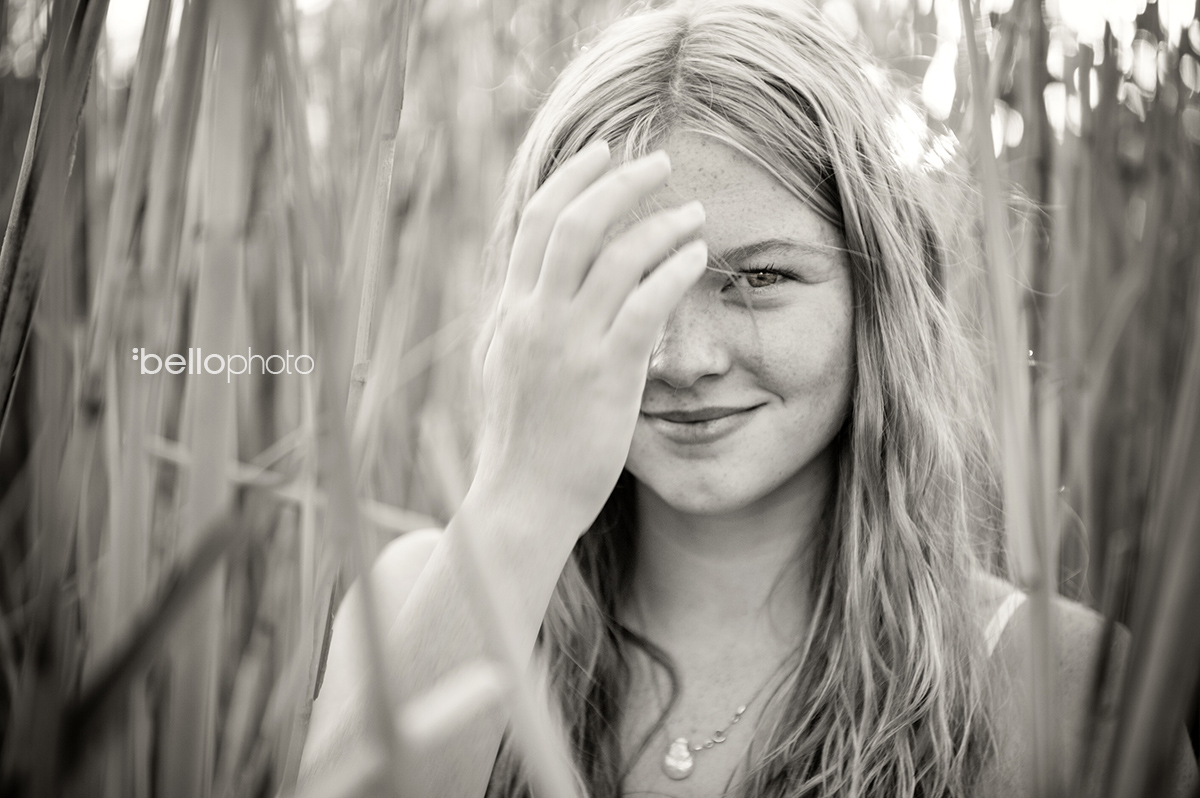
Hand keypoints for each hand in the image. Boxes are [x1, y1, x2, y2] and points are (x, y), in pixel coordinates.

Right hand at [472, 142, 707, 537]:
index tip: (602, 154)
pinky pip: (648, 303)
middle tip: (659, 163)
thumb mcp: (507, 369)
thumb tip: (538, 289)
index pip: (536, 223)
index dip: (571, 179)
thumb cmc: (523, 443)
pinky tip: (698, 257)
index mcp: (511, 312)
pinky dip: (676, 269)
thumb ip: (523, 323)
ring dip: (662, 223)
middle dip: (621, 181)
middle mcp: (536, 317)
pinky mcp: (608, 374)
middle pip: (577, 222)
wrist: (521, 502)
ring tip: (695, 213)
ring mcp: (571, 344)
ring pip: (619, 255)